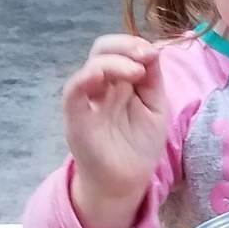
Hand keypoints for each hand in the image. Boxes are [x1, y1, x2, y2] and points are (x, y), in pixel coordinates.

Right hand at [64, 35, 168, 227]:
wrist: (125, 183)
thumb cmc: (139, 145)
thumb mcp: (155, 107)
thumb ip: (152, 79)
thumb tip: (152, 49)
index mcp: (120, 80)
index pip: (120, 50)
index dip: (134, 44)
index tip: (152, 53)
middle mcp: (101, 86)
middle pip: (101, 50)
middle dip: (124, 46)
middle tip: (144, 56)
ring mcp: (87, 101)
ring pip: (90, 67)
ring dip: (113, 62)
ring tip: (136, 72)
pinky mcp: (76, 119)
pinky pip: (73, 92)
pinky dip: (84, 79)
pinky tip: (99, 75)